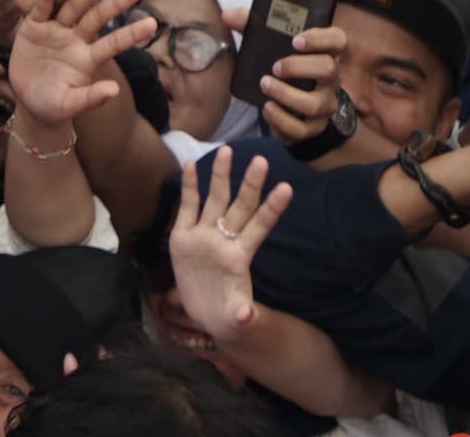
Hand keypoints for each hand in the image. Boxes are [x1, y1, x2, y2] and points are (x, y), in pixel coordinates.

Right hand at [6, 0, 155, 138]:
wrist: (27, 101)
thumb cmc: (52, 105)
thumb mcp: (69, 105)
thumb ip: (90, 98)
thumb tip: (114, 90)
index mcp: (88, 59)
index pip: (113, 44)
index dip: (131, 34)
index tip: (152, 24)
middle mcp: (76, 40)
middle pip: (97, 18)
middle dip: (115, 4)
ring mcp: (56, 31)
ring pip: (73, 8)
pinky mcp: (34, 27)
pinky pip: (41, 9)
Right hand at [165, 151, 295, 341]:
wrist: (207, 315)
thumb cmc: (228, 315)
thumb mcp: (235, 318)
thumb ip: (241, 315)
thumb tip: (246, 317)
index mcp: (240, 256)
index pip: (260, 227)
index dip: (272, 209)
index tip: (286, 188)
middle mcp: (224, 240)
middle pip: (240, 207)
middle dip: (250, 184)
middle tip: (262, 160)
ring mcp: (203, 236)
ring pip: (215, 200)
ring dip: (220, 176)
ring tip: (226, 149)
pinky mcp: (183, 237)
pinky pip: (186, 207)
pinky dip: (188, 187)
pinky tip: (189, 164)